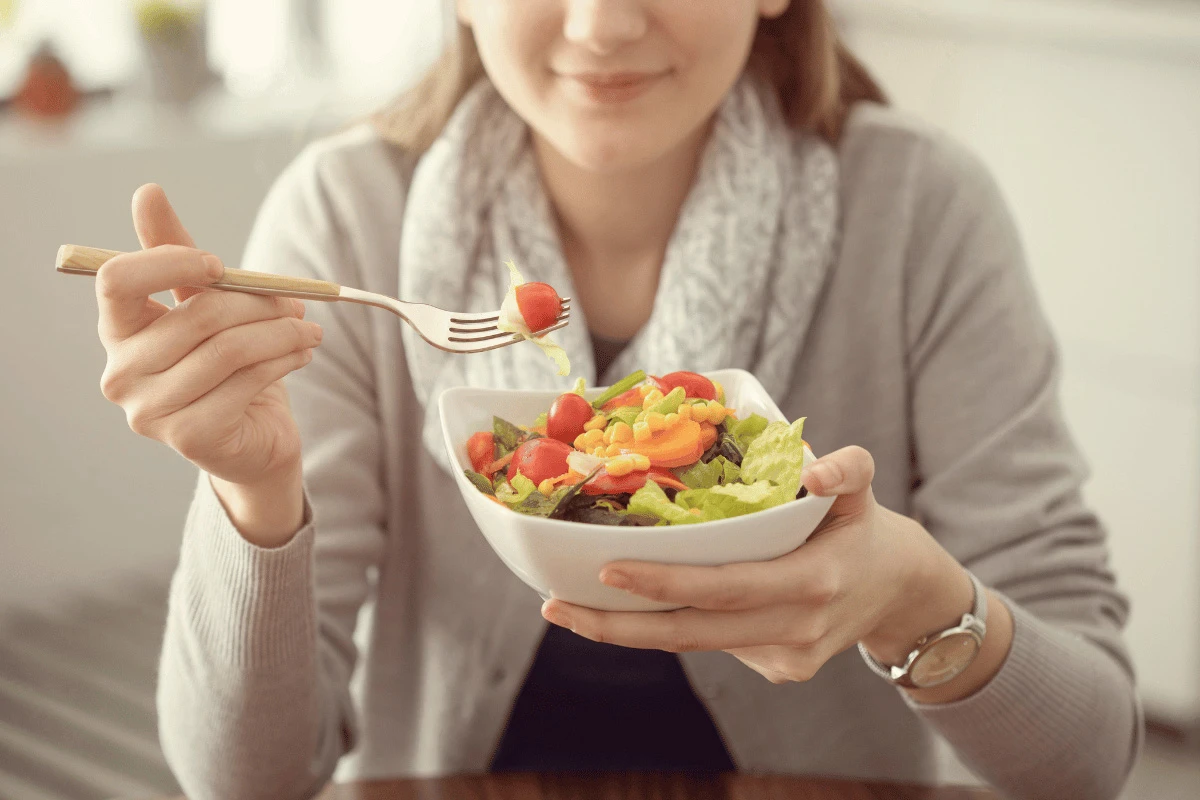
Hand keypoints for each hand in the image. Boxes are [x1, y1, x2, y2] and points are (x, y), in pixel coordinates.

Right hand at [95, 185, 322, 544]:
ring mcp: (150, 410)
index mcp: (116, 331)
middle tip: (298, 302)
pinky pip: (246, 381)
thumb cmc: (226, 364)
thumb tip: (147, 192)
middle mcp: (120, 373)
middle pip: (195, 315)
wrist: (252, 439)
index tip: (218, 264)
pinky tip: (301, 354)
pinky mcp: (189, 437)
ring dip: (281, 332)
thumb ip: (177, 254)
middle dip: (257, 302)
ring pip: (228, 349)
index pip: (117, 281)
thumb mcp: (204, 304)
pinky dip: (283, 360)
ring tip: (309, 328)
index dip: (169, 262)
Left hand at [541, 446, 976, 685]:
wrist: (900, 592)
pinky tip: (637, 603)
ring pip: (693, 643)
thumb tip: (816, 468)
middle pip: (691, 634)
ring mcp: (784, 657)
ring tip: (571, 606)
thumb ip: (848, 469)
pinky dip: (671, 622)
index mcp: (812, 583)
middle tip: (555, 605)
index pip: (724, 587)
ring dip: (630, 629)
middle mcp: (794, 629)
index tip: (609, 570)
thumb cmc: (863, 530)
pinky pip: (711, 642)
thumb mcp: (865, 489)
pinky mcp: (776, 669)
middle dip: (617, 625)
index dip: (664, 582)